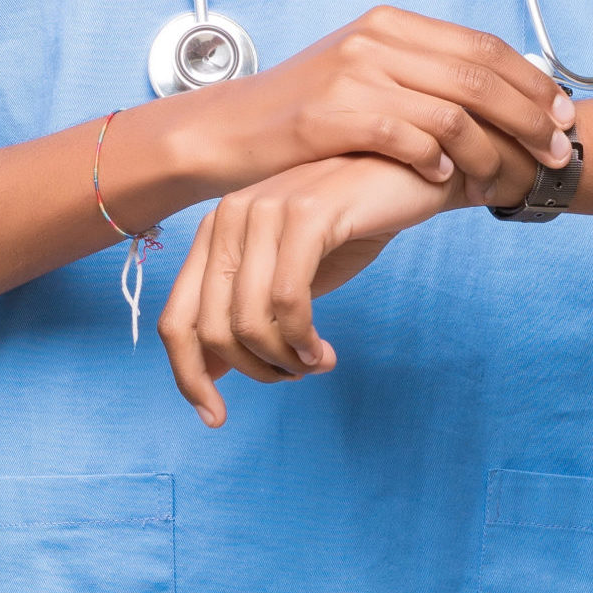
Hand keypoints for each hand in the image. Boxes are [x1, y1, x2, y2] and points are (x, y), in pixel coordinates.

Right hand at [157, 6, 575, 197]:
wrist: (227, 131)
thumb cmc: (307, 113)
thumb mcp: (366, 73)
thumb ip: (423, 73)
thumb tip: (501, 90)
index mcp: (392, 24)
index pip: (483, 47)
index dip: (533, 81)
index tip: (565, 114)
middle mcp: (376, 39)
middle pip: (479, 77)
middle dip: (530, 117)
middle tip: (557, 151)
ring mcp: (351, 75)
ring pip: (450, 111)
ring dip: (491, 150)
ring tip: (508, 178)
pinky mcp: (328, 115)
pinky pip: (403, 136)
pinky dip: (434, 158)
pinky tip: (445, 177)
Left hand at [157, 152, 471, 426]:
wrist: (416, 174)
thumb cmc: (356, 225)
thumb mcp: (293, 277)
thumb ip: (249, 314)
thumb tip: (210, 375)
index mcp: (216, 232)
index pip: (176, 320)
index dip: (190, 377)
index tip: (216, 418)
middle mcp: (229, 217)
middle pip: (209, 329)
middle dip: (253, 370)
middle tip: (294, 376)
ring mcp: (265, 211)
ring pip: (247, 319)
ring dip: (283, 360)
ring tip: (316, 362)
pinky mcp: (307, 214)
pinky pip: (288, 299)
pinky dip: (303, 339)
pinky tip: (323, 350)